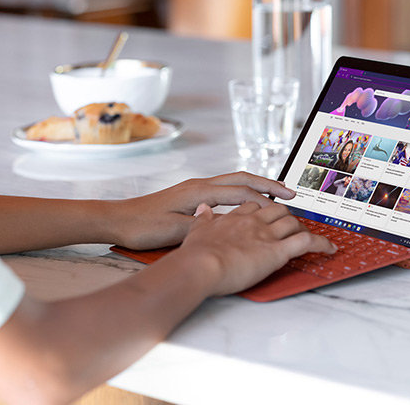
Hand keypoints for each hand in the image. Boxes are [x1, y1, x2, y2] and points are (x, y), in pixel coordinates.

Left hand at [109, 171, 296, 249]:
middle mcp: (200, 184)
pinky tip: (248, 206)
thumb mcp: (174, 231)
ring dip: (257, 187)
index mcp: (199, 191)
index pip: (241, 192)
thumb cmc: (142, 226)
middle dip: (268, 184)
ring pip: (234, 182)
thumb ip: (202, 227)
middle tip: (291, 194)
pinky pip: (225, 190)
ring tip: (277, 196)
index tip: (286, 207)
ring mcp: (196, 189)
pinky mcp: (192, 197)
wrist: (118, 219)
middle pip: (242, 178)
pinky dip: (243, 194)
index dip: (265, 199)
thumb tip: (226, 226)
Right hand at [174, 201, 336, 296]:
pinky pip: (307, 242)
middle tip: (292, 225)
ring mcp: (267, 234)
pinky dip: (322, 243)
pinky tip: (330, 248)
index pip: (254, 205)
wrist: (200, 265)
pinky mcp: (278, 251)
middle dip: (287, 216)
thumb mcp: (196, 230)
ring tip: (311, 237)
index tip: (267, 214)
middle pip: (278, 210)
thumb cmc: (195, 254)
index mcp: (234, 217)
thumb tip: (203, 209)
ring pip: (293, 222)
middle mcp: (253, 221)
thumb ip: (203, 219)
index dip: (263, 209)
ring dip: (303, 229)